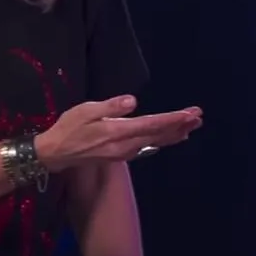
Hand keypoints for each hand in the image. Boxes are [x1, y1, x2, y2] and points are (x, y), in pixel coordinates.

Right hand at [36, 96, 200, 171]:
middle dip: (180, 125)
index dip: (173, 119)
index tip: (190, 114)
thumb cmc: (68, 128)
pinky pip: (148, 146)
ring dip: (175, 133)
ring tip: (192, 126)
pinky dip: (163, 140)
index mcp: (117, 132)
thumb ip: (109, 107)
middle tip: (199, 116)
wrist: (56, 154)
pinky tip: (171, 138)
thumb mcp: (84, 111)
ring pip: (156, 142)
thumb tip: (131, 101)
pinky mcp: (122, 154)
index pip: (151, 124)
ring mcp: (125, 152)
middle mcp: (125, 145)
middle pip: (158, 135)